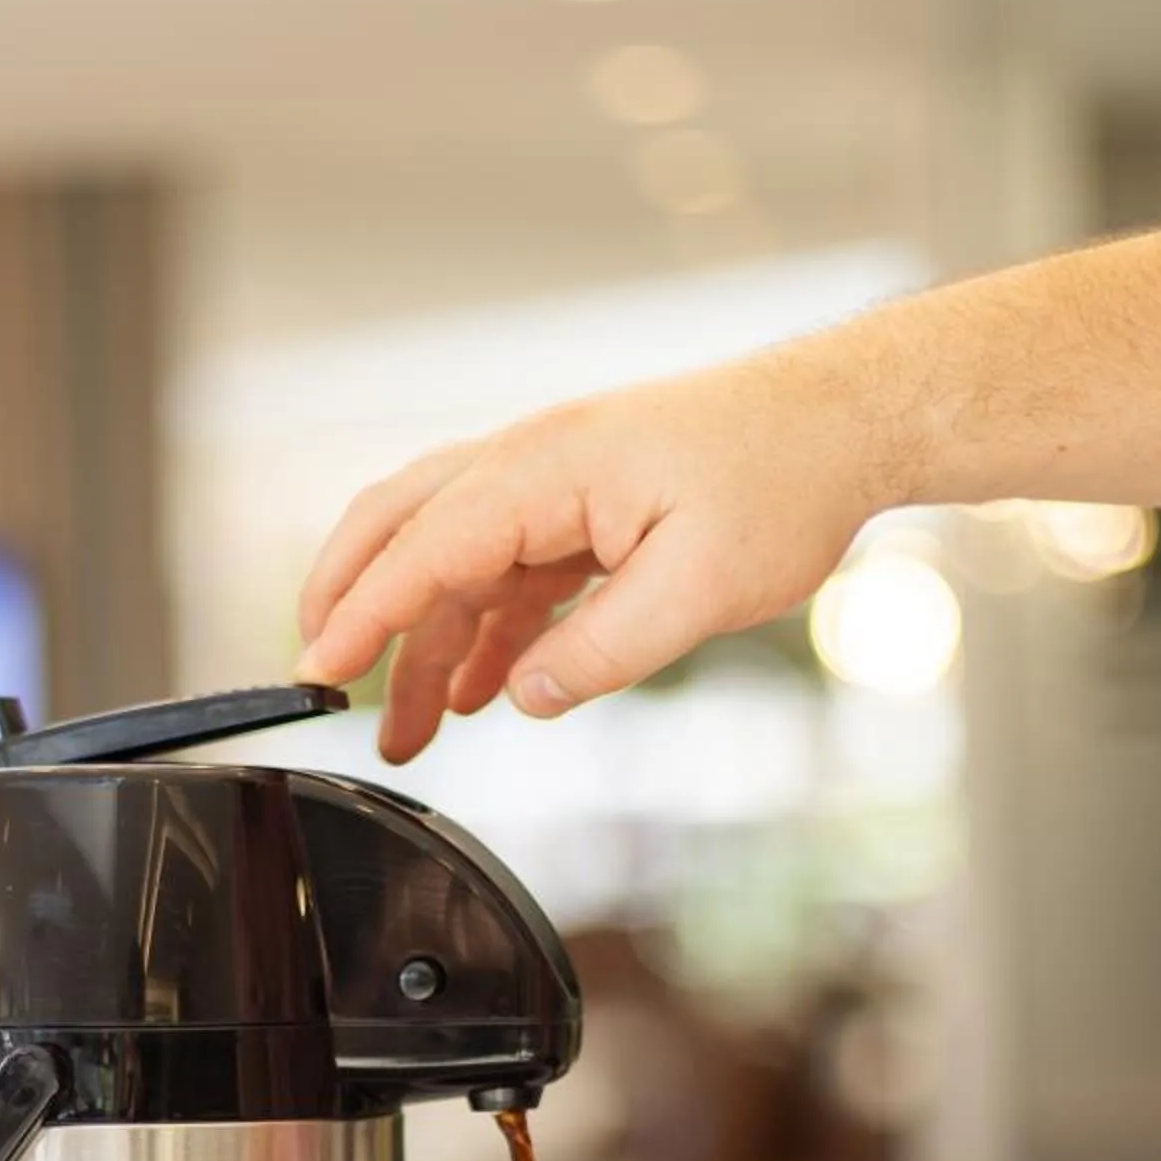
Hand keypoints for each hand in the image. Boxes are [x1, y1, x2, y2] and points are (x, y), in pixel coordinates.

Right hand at [294, 332, 906, 762]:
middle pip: (401, 529)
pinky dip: (481, 635)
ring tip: (406, 735)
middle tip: (321, 679)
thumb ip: (603, 652)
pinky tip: (478, 696)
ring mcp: (553, 485)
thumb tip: (525, 699)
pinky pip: (505, 574)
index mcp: (544, 469)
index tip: (319, 671)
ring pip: (451, 562)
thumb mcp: (699, 589)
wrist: (841, 424)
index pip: (423, 548)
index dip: (364, 615)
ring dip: (423, 647)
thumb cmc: (781, 481)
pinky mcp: (581, 510)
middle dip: (351, 605)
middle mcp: (531, 465)